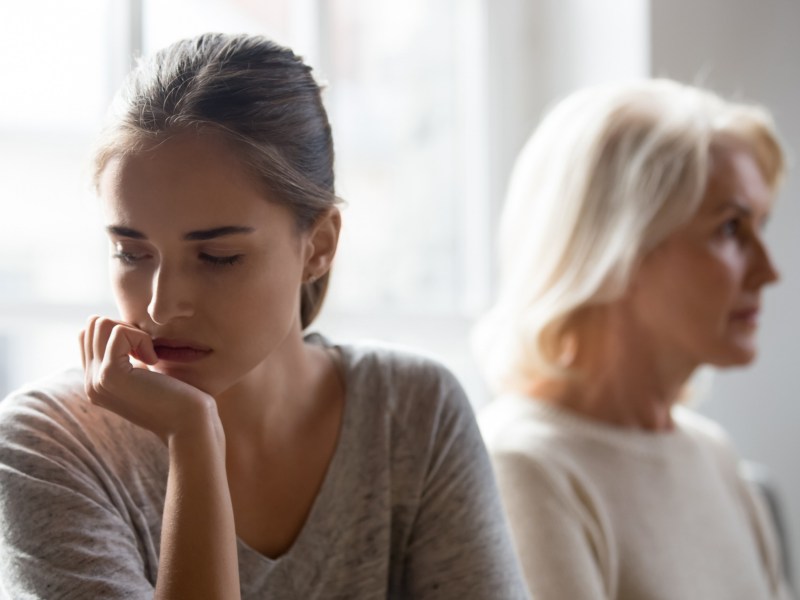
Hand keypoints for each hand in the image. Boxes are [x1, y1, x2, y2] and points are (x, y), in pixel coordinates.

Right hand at [79, 316, 220, 443]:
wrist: (188, 424)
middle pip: (92, 325)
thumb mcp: (145, 375)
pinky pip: (118, 332)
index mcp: (96, 382)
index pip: (87, 335)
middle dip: (125, 327)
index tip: (143, 351)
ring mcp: (96, 380)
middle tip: (148, 351)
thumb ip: (127, 358)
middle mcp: (90, 383)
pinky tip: (153, 360)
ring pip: (100, 324)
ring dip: (132, 332)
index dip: (120, 331)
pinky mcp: (110, 375)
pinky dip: (141, 338)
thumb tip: (117, 326)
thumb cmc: (177, 397)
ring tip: (149, 355)